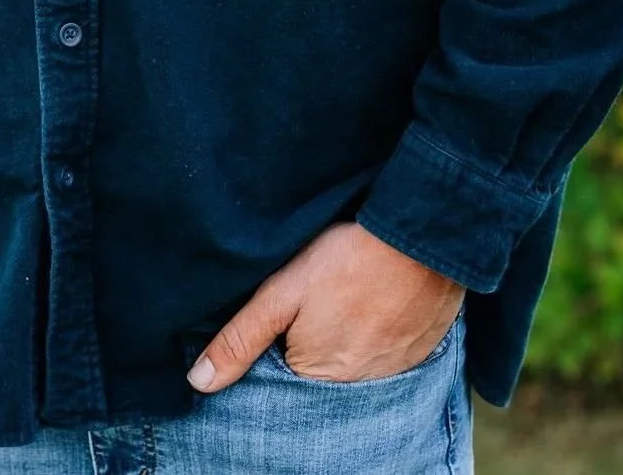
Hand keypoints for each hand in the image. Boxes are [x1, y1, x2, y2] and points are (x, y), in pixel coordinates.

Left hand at [186, 222, 464, 391]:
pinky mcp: (420, 352)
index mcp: (318, 376)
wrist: (423, 236)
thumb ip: (242, 337)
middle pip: (320, 369)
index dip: (279, 340)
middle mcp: (358, 386)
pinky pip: (389, 354)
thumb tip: (199, 383)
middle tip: (320, 296)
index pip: (283, 374)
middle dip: (313, 340)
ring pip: (354, 361)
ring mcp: (393, 371)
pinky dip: (378, 333)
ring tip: (346, 295)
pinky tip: (374, 300)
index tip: (286, 309)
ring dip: (347, 337)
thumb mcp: (283, 290)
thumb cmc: (348, 257)